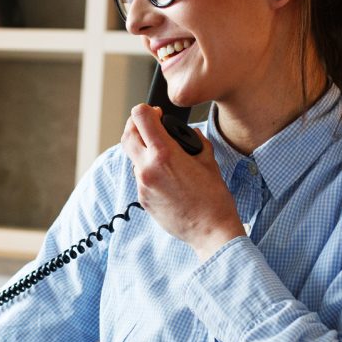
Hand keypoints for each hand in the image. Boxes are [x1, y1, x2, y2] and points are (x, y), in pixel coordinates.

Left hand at [121, 104, 244, 260]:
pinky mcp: (142, 199)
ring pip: (133, 157)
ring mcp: (142, 186)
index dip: (147, 110)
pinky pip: (140, 176)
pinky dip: (148, 169)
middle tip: (149, 124)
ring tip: (162, 153)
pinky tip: (166, 175)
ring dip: (142, 149)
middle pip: (127, 135)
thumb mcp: (208, 160)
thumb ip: (194, 141)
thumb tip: (188, 133)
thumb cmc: (213, 197)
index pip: (140, 117)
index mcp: (164, 154)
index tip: (156, 113)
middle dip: (136, 125)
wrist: (210, 231)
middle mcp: (147, 168)